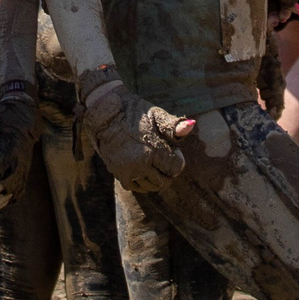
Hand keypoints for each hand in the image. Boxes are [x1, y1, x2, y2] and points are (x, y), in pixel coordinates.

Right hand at [77, 66, 195, 191]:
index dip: (177, 159)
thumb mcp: (156, 115)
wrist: (106, 113)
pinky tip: (143, 172)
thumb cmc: (135, 112)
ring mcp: (128, 170)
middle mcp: (141, 164)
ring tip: (154, 165)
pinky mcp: (117, 173)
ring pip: (150, 186)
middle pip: (164, 181)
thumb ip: (174, 125)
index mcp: (153, 150)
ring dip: (156, 179)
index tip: (172, 149)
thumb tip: (192, 124)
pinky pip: (134, 187)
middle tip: (164, 159)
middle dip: (168, 172)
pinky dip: (141, 183)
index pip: (175, 168)